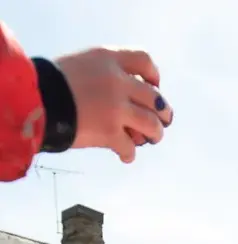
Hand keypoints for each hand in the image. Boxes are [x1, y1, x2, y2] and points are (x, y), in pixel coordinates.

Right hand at [57, 47, 172, 162]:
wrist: (37, 100)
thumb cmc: (53, 84)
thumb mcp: (81, 65)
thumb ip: (105, 74)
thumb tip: (127, 98)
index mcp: (108, 59)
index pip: (144, 60)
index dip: (154, 75)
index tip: (154, 85)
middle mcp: (118, 81)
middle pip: (154, 97)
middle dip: (163, 112)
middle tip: (163, 121)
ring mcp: (116, 107)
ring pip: (152, 124)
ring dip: (154, 134)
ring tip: (149, 139)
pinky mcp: (111, 132)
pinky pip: (130, 147)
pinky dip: (129, 153)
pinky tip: (125, 155)